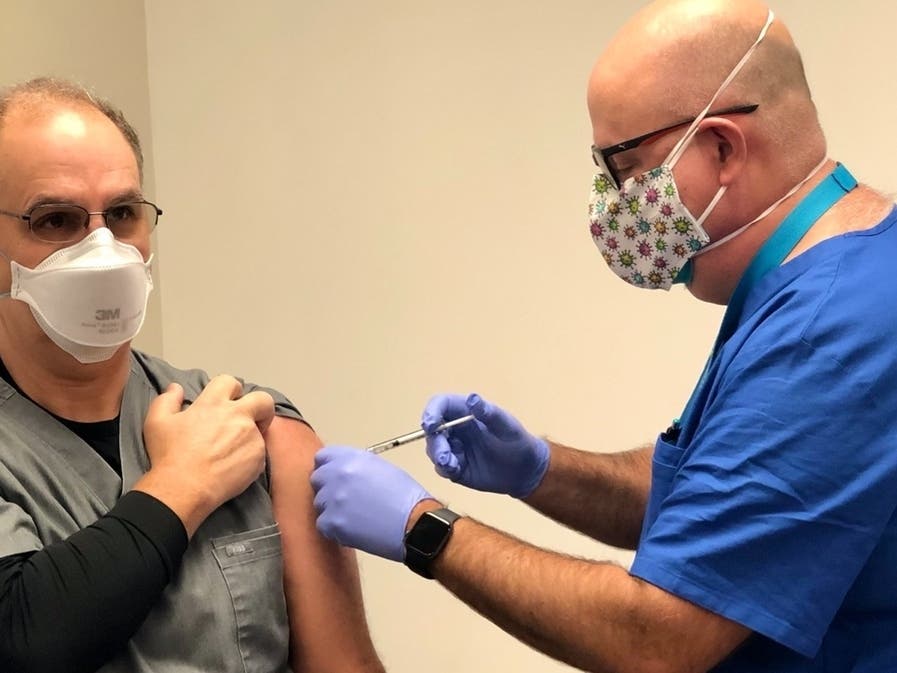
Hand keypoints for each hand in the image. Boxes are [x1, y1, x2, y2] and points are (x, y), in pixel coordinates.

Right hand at [138, 375, 275, 533]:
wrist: (183, 488)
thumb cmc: (169, 456)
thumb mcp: (156, 422)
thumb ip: (167, 400)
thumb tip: (176, 388)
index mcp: (213, 403)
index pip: (231, 381)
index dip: (232, 389)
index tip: (230, 399)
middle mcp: (237, 416)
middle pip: (263, 400)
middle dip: (261, 406)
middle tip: (253, 418)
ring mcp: (250, 436)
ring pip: (259, 431)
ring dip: (250, 436)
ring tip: (231, 452)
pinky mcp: (258, 457)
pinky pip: (259, 453)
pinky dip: (249, 457)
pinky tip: (233, 466)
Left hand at [311, 445, 433, 560]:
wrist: (415, 523)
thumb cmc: (405, 497)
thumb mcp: (381, 468)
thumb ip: (357, 466)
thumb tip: (342, 472)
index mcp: (352, 458)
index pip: (322, 458)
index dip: (327, 468)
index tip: (333, 478)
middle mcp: (338, 475)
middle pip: (317, 480)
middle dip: (328, 489)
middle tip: (345, 500)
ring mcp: (333, 499)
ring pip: (319, 504)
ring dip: (332, 510)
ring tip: (354, 517)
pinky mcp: (332, 523)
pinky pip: (323, 525)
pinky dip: (335, 529)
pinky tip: (353, 529)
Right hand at [422, 393, 549, 497]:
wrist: (524, 470)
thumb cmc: (518, 442)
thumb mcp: (507, 427)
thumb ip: (489, 413)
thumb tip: (472, 398)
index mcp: (466, 411)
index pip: (440, 404)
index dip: (431, 411)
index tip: (430, 424)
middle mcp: (455, 427)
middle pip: (432, 429)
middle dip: (435, 442)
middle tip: (444, 456)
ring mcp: (453, 447)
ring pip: (433, 449)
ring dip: (439, 456)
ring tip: (453, 466)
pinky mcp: (454, 466)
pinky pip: (441, 467)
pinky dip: (445, 469)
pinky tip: (457, 471)